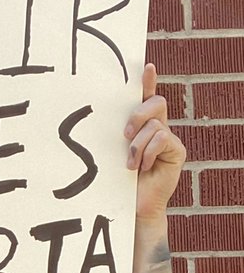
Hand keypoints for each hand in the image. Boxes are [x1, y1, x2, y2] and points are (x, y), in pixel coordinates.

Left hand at [124, 63, 186, 221]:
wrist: (133, 206)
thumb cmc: (119, 180)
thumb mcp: (114, 152)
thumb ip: (117, 134)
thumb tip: (97, 116)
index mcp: (142, 125)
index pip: (147, 97)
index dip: (149, 81)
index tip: (146, 66)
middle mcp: (158, 128)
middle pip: (156, 103)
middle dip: (138, 115)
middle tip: (125, 135)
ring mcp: (169, 139)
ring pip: (155, 125)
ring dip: (138, 145)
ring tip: (130, 164)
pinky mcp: (177, 151)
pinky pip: (163, 138)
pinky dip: (149, 152)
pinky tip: (144, 167)